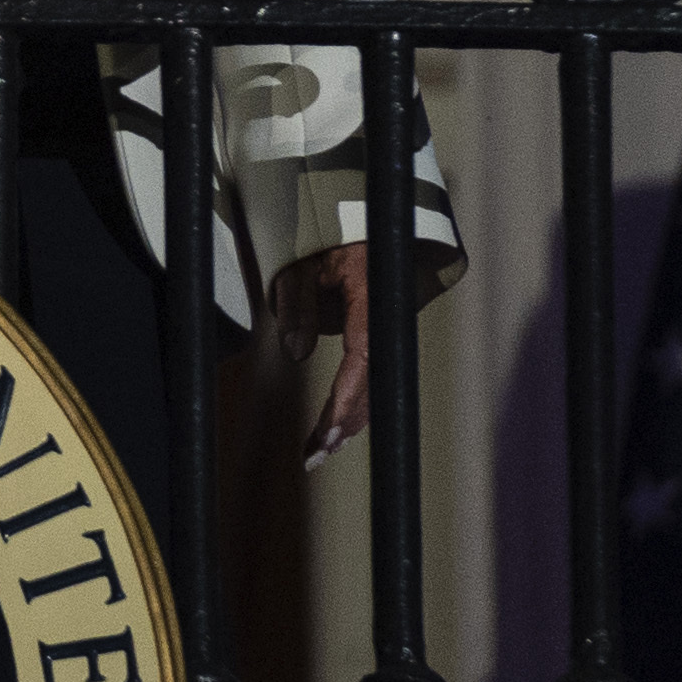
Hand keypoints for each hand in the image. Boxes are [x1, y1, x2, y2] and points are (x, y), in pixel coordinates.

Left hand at [301, 241, 378, 453]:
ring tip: (319, 452)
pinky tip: (339, 429)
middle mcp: (383, 322)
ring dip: (349, 421)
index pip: (361, 359)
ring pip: (374, 386)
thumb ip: (297, 303)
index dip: (345, 399)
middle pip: (370, 384)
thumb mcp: (303, 264)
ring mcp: (386, 331)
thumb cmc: (330, 239)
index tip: (326, 431)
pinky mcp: (380, 336)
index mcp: (369, 302)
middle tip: (313, 456)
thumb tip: (295, 352)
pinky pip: (371, 376)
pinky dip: (354, 404)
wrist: (368, 225)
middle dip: (343, 423)